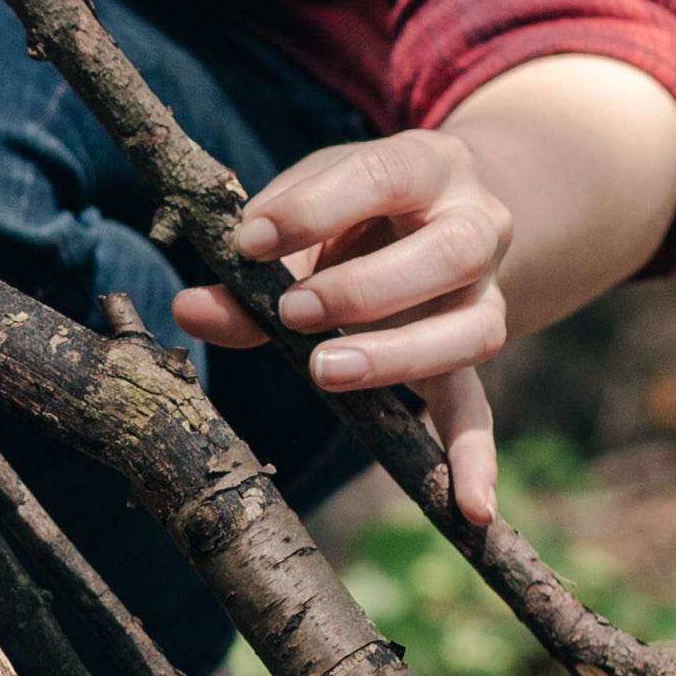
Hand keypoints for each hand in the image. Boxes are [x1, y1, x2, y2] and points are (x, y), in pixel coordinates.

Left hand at [169, 126, 518, 518]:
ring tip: (326, 372)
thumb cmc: (346, 210)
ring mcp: (486, 293)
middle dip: (366, 288)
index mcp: (428, 164)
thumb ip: (248, 263)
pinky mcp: (470, 351)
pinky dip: (474, 459)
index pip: (384, 173)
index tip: (248, 242)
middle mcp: (477, 223)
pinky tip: (472, 511)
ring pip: (471, 329)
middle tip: (293, 313)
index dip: (315, 208)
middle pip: (448, 254)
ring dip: (398, 357)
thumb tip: (189, 311)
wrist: (426, 212)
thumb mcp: (299, 215)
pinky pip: (479, 408)